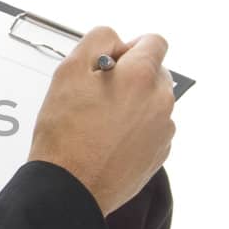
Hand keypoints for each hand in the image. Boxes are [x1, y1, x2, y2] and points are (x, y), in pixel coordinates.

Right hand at [28, 26, 176, 215]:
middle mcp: (160, 101)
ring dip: (133, 103)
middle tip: (98, 93)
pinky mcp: (159, 153)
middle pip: (155, 72)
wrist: (70, 188)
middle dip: (131, 76)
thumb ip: (97, 41)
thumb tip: (114, 40)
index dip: (128, 47)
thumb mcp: (68, 70)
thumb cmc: (66, 136)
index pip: (154, 41)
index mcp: (141, 75)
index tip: (112, 61)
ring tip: (100, 121)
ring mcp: (163, 130)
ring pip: (153, 102)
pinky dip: (135, 129)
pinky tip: (108, 139)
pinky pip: (152, 129)